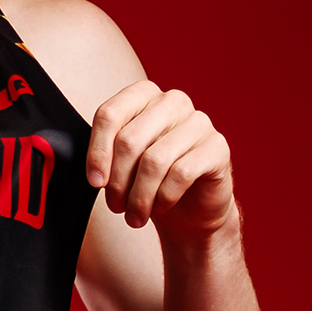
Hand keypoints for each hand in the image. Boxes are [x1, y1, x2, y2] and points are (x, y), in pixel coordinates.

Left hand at [86, 80, 235, 241]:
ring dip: (139, 196)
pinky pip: (181, 173)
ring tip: (134, 215)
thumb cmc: (153, 181)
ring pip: (154, 160)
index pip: (109, 114)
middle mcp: (172, 101)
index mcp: (144, 95)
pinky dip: (164, 197)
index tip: (95, 182)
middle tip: (116, 206)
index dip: (97, 152)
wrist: (191, 209)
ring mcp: (198, 122)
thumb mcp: (122, 163)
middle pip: (129, 140)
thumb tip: (94, 172)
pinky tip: (160, 207)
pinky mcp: (217, 147)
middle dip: (117, 182)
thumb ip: (105, 154)